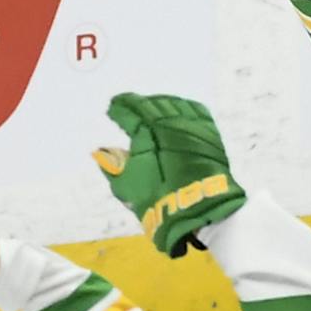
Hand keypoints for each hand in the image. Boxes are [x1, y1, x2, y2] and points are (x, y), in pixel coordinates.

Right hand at [95, 93, 247, 256]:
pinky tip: (180, 109)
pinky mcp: (211, 134)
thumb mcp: (126, 186)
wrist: (199, 208)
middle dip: (138, 104)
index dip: (120, 109)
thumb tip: (99, 152)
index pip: (130, 111)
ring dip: (161, 102)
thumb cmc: (158, 199)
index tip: (113, 108)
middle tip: (129, 105)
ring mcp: (192, 127)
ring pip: (175, 104)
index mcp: (147, 131)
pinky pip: (197, 111)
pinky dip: (185, 107)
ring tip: (152, 105)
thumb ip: (112, 166)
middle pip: (152, 104)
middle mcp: (170, 124)